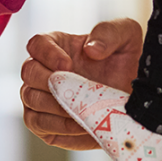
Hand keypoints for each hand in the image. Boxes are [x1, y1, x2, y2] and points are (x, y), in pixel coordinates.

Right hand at [20, 20, 143, 149]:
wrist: (133, 96)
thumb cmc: (125, 61)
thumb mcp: (126, 35)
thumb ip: (108, 33)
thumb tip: (90, 50)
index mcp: (56, 45)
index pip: (37, 43)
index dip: (47, 54)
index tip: (67, 65)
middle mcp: (42, 69)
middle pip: (29, 72)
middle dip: (49, 83)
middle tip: (74, 93)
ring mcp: (39, 97)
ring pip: (31, 100)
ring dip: (55, 108)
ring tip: (82, 112)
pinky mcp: (45, 124)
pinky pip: (39, 125)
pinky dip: (58, 127)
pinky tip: (81, 126)